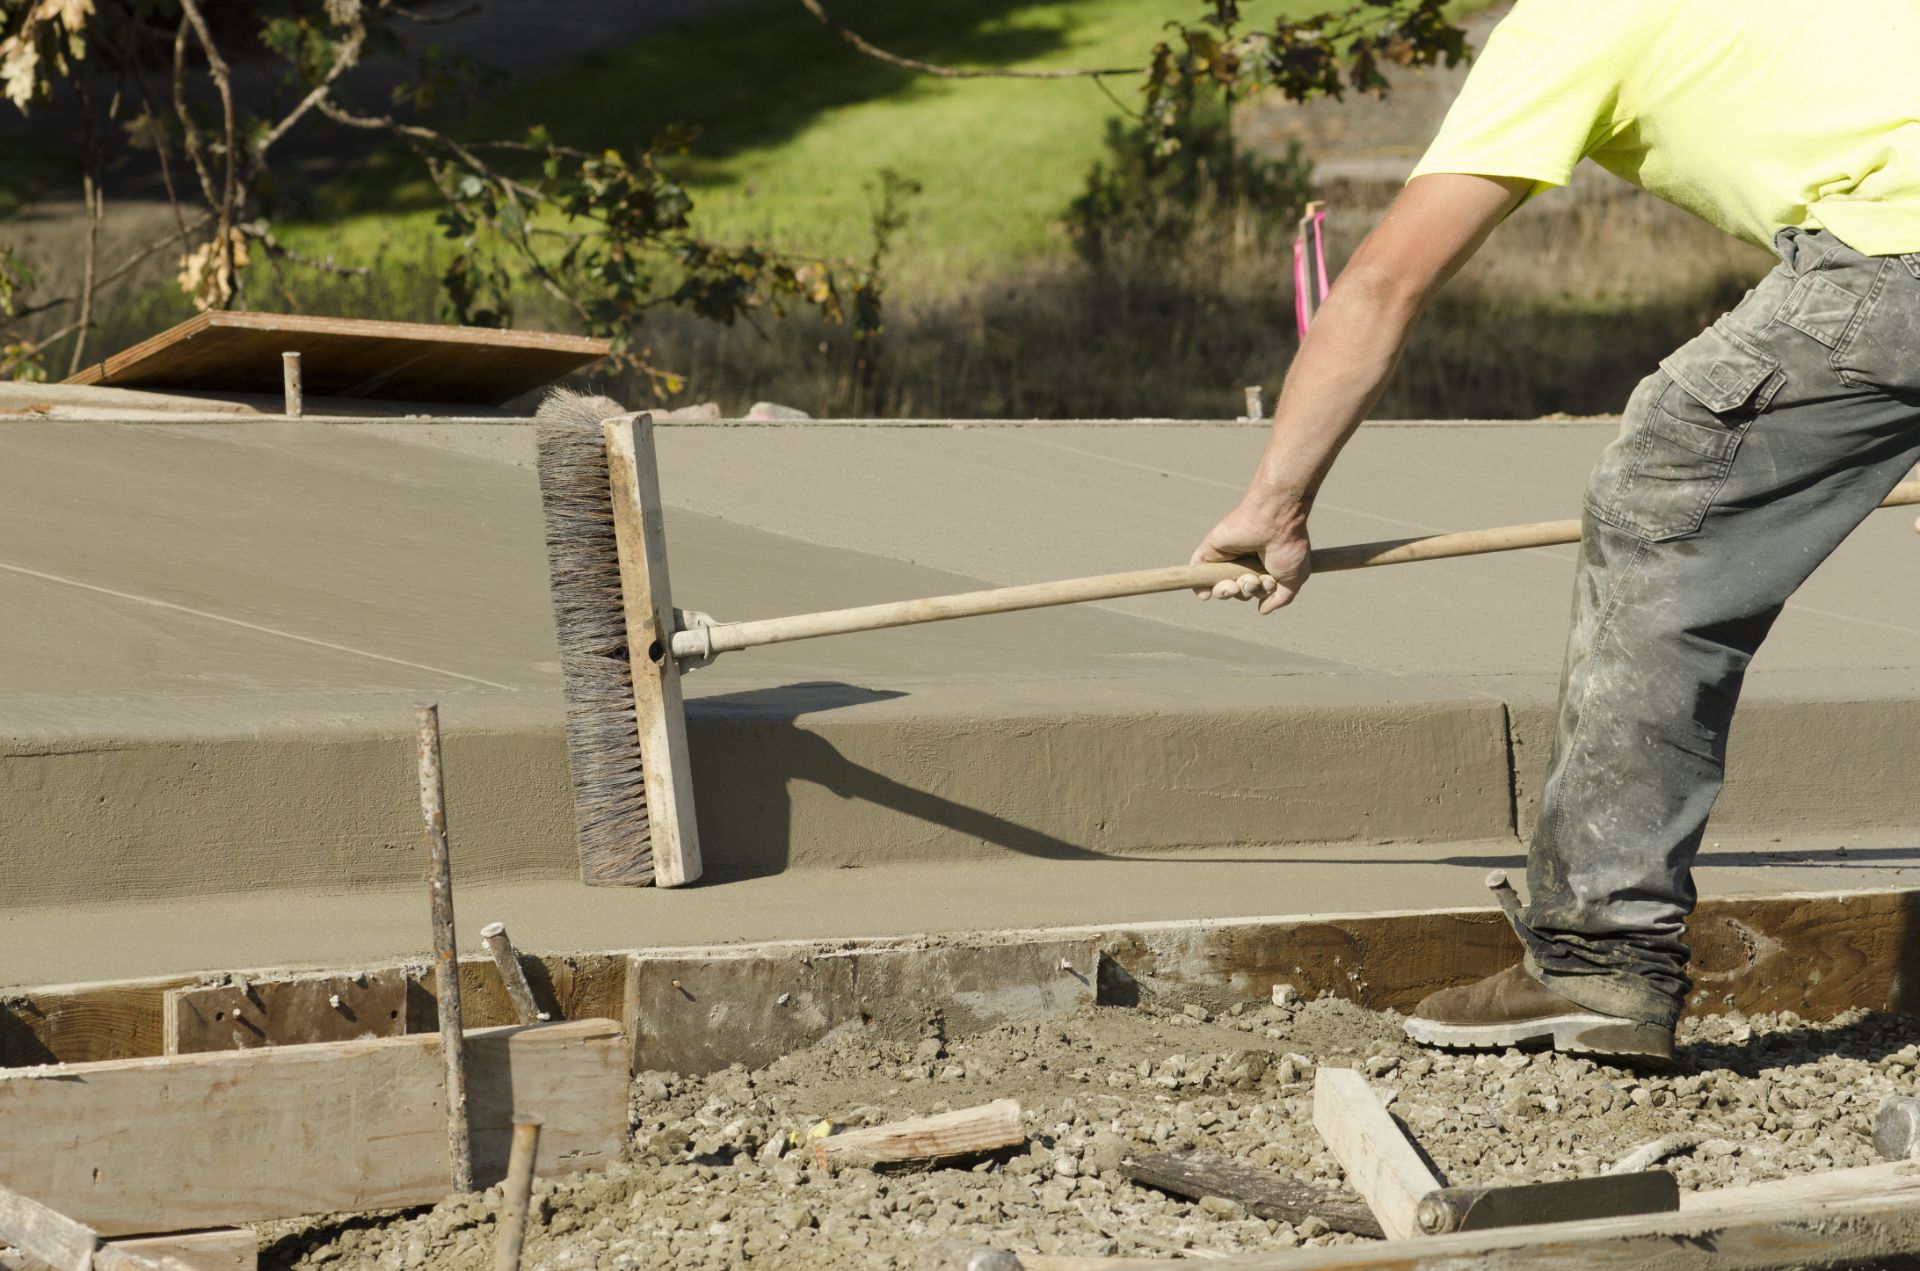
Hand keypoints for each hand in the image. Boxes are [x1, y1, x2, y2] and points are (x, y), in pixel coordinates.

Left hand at [1190, 501, 1311, 614]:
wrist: (1275, 521)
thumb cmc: (1288, 547)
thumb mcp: (1294, 579)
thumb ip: (1280, 599)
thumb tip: (1262, 610)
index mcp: (1262, 567)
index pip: (1254, 590)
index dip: (1259, 593)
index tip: (1268, 585)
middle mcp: (1243, 562)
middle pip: (1237, 591)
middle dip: (1247, 591)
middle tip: (1256, 578)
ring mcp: (1226, 556)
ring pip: (1219, 587)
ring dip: (1230, 591)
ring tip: (1244, 579)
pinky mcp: (1210, 550)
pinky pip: (1198, 574)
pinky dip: (1199, 587)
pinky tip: (1206, 595)